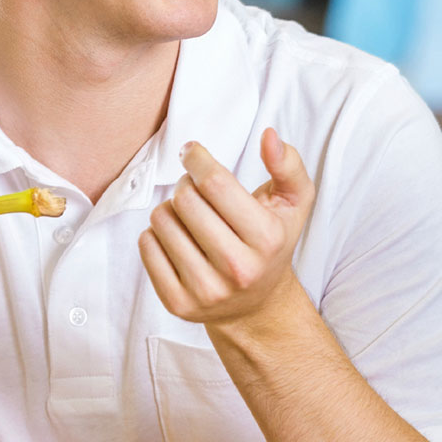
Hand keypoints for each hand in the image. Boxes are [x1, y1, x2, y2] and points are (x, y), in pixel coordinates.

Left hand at [140, 129, 313, 330]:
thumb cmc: (272, 243)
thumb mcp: (294, 202)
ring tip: (189, 218)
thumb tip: (269, 136)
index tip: (191, 153)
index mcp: (267, 239)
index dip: (197, 159)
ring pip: (161, 220)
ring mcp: (206, 290)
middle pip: (185, 199)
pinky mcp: (178, 303)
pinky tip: (177, 239)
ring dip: (170, 209)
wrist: (257, 305)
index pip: (214, 183)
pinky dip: (156, 234)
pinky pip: (146, 246)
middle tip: (195, 190)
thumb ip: (287, 165)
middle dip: (186, 184)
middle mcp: (238, 268)